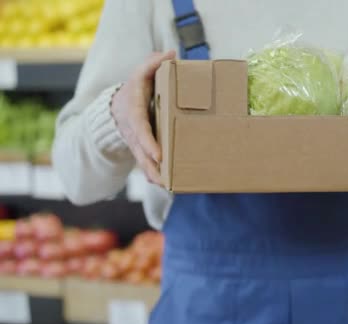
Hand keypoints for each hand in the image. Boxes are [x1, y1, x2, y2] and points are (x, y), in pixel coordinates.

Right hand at [111, 51, 175, 184]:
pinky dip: (156, 176)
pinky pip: (148, 166)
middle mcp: (134, 134)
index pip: (141, 131)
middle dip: (154, 167)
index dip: (149, 143)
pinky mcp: (142, 151)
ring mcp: (137, 145)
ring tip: (170, 187)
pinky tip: (169, 185)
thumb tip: (171, 54)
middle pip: (143, 154)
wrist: (117, 108)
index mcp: (134, 115)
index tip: (159, 155)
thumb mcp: (139, 73)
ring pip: (144, 164)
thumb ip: (152, 63)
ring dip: (156, 176)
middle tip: (166, 179)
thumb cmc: (133, 90)